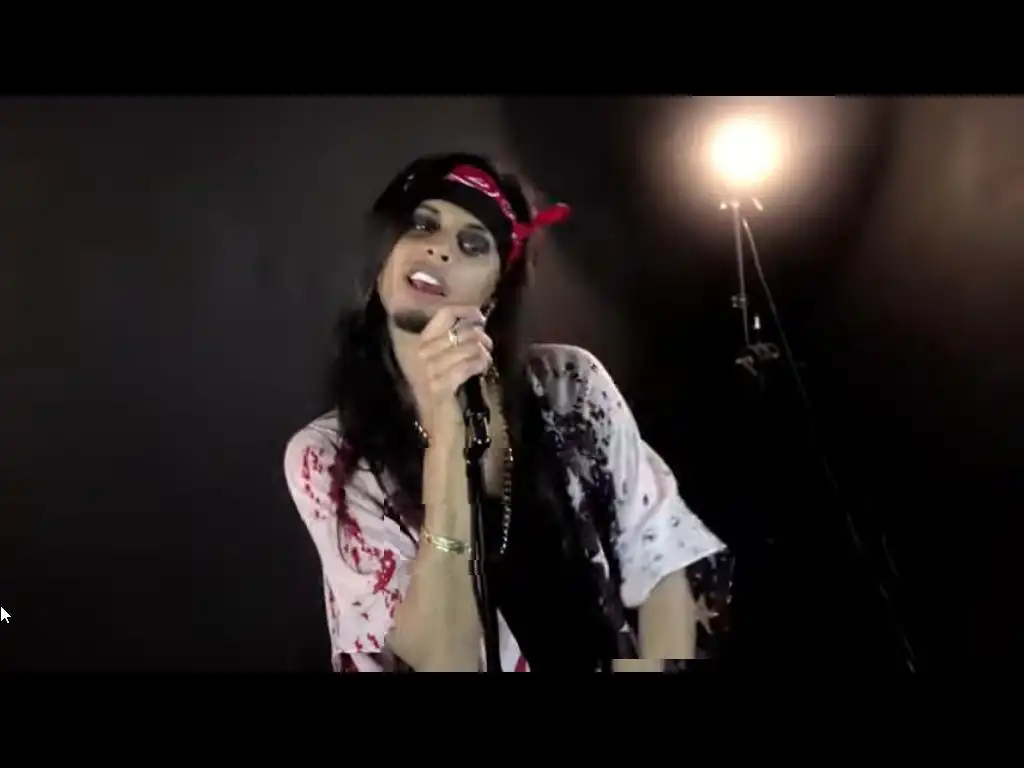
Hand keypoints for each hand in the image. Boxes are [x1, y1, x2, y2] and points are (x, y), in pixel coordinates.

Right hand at [412, 306, 492, 438]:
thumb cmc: (453, 394)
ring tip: (485, 360)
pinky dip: (479, 364)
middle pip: (459, 331)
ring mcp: (430, 372)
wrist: (445, 428)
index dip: (465, 311)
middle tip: (487, 348)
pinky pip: (467, 365)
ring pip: (466, 347)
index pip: (444, 315)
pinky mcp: (441, 387)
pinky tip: (482, 368)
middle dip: (480, 337)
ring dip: (481, 352)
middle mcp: (422, 356)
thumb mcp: (452, 361)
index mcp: (423, 345)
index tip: (480, 318)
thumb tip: (477, 322)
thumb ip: (459, 341)